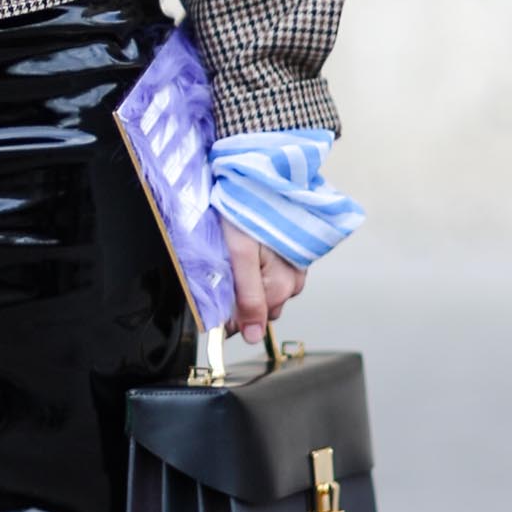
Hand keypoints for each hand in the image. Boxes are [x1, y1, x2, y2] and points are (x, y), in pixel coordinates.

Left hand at [219, 218, 306, 346]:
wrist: (262, 174)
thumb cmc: (248, 208)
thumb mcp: (240, 256)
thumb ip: (247, 299)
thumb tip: (253, 338)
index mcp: (282, 285)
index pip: (254, 321)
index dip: (230, 318)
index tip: (213, 308)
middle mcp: (295, 279)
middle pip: (263, 308)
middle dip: (241, 300)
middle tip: (222, 276)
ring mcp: (297, 266)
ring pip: (270, 291)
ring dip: (251, 284)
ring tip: (235, 259)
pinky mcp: (294, 252)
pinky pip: (277, 273)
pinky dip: (261, 269)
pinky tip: (251, 251)